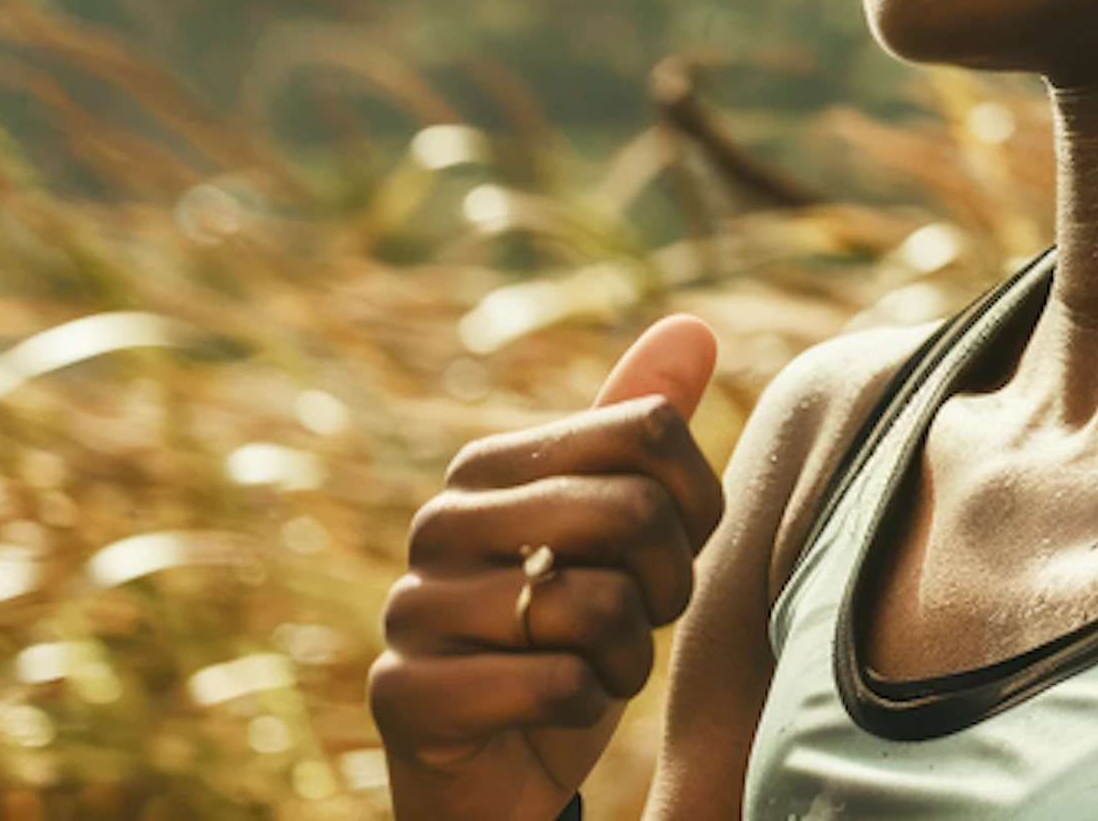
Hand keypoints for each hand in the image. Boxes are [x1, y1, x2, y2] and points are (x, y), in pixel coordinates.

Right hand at [369, 314, 725, 820]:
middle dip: (666, 585)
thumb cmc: (573, 639)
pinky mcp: (403, 694)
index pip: (647, 429)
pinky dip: (586, 707)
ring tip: (594, 668)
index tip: (671, 552)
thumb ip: (642, 434)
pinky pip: (557, 684)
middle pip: (629, 509)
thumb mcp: (625, 536)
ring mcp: (411, 608)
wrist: (505, 770)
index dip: (695, 505)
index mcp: (491, 468)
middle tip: (638, 621)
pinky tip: (553, 712)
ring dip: (626, 658)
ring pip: (597, 605)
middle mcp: (439, 523)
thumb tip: (691, 326)